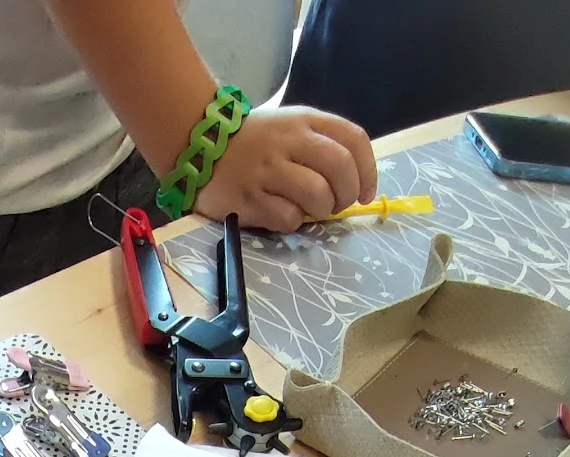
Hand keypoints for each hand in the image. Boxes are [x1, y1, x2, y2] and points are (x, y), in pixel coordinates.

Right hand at [195, 105, 376, 232]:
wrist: (201, 144)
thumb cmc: (255, 142)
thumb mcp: (290, 127)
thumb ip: (321, 145)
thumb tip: (352, 182)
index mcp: (305, 120)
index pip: (353, 140)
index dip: (368, 171)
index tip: (366, 193)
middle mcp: (289, 141)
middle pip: (340, 168)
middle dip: (348, 194)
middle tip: (338, 205)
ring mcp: (267, 170)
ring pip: (317, 194)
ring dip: (323, 210)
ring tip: (313, 211)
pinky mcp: (249, 198)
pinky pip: (287, 217)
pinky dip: (293, 222)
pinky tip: (284, 215)